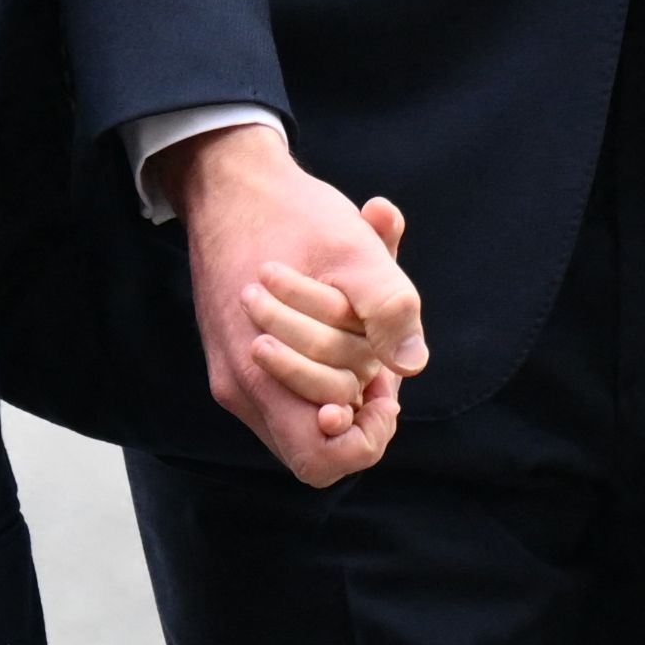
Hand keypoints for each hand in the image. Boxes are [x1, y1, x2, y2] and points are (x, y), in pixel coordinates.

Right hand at [165, 122, 427, 487]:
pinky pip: (291, 388)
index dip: (366, 435)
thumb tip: (412, 366)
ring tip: (361, 334)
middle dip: (360, 400)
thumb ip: (389, 307)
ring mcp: (237, 375)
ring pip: (306, 413)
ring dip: (345, 379)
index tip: (385, 386)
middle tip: (378, 356)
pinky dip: (326, 364)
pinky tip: (342, 321)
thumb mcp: (354, 249)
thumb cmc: (294, 215)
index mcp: (259, 372)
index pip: (321, 459)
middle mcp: (242, 386)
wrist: (233, 186)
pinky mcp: (239, 358)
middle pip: (319, 439)